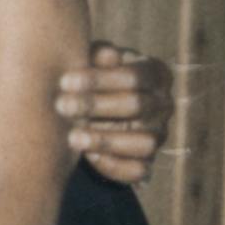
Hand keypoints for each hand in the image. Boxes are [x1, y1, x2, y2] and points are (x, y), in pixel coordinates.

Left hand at [56, 41, 173, 184]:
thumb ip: (99, 56)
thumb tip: (108, 54)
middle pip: (136, 106)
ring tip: (71, 137)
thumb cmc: (94, 80)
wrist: (96, 112)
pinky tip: (88, 158)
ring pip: (142, 141)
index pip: (135, 76)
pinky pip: (138, 169)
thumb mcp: (94, 63)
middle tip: (61, 106)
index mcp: (156, 74)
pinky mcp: (148, 161)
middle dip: (95, 106)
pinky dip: (114, 166)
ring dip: (105, 140)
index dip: (99, 79)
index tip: (65, 81)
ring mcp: (159, 135)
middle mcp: (163, 105)